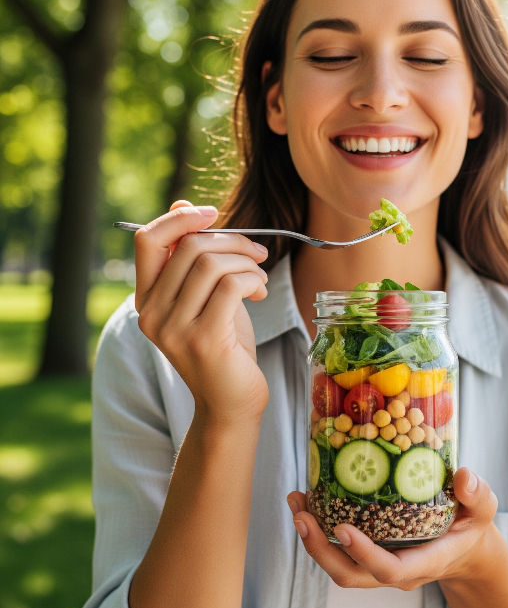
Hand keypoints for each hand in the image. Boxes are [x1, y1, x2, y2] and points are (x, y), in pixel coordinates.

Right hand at [134, 200, 269, 423]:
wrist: (232, 402)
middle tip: (258, 254)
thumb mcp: (205, 295)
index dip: (180, 219)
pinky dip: (253, 279)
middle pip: (190, 246)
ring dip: (247, 262)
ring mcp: (175, 328)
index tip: (212, 214)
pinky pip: (232, 285)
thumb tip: (183, 205)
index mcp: (147, 298)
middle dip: (233, 241)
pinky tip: (260, 292)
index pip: (147, 241)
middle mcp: (152, 313)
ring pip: (212, 263)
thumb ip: (192, 257)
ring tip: (260, 278)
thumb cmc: (223, 345)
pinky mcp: (204, 339)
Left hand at [286, 467, 498, 590]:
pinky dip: (320, 530)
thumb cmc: (471, 525)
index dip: (363, 553)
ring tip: (296, 504)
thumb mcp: (483, 509)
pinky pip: (340, 552)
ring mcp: (381, 564)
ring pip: (340, 567)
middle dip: (320, 549)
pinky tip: (309, 501)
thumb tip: (463, 477)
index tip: (342, 528)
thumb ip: (478, 495)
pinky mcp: (371, 553)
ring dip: (312, 540)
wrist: (465, 547)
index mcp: (425, 561)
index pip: (389, 569)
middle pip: (351, 575)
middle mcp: (397, 570)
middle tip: (301, 515)